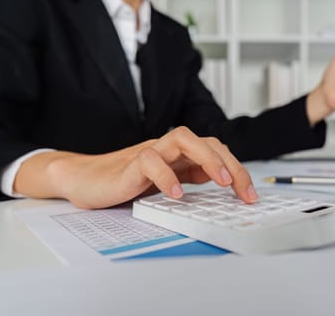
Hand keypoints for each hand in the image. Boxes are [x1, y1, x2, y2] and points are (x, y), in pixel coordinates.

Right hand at [14, 126, 257, 208]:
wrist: (84, 179)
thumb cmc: (124, 181)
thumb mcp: (166, 181)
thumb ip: (191, 176)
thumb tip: (222, 180)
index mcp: (178, 155)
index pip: (215, 151)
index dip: (237, 169)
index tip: (250, 195)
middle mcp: (167, 149)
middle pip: (205, 141)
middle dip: (230, 164)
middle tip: (243, 191)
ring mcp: (149, 153)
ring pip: (182, 138)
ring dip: (207, 159)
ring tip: (220, 182)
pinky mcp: (129, 165)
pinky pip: (150, 161)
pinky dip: (166, 176)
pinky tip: (176, 194)